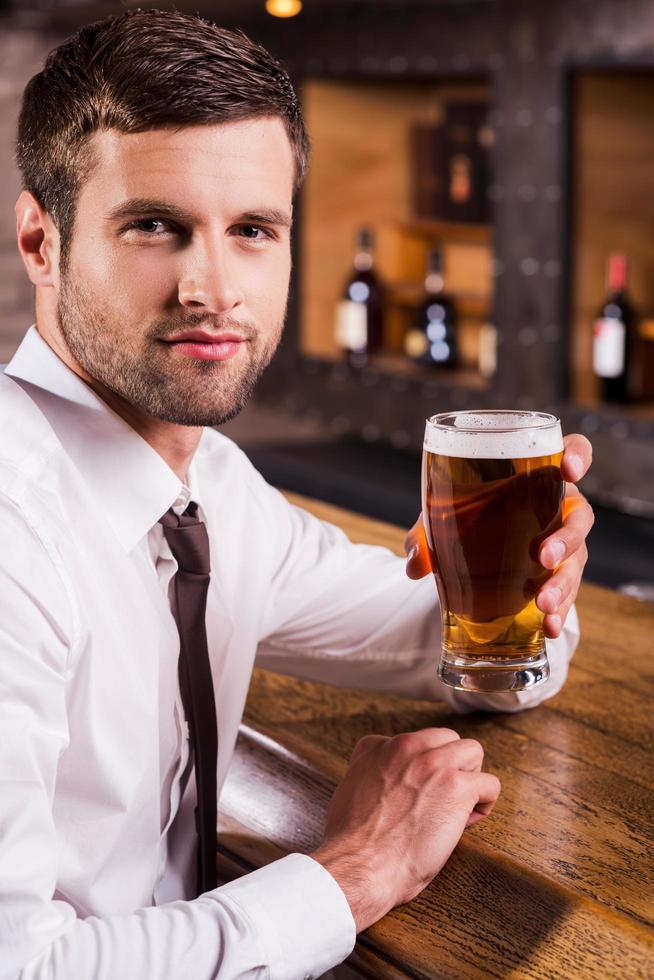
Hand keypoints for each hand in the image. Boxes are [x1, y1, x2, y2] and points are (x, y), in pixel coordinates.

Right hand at [312, 728, 500, 931]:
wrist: (359, 863)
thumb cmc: (353, 840)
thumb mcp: (350, 787)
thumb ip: (371, 771)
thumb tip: (389, 780)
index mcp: (379, 746)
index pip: (415, 742)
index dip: (421, 770)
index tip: (419, 794)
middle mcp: (408, 747)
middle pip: (447, 739)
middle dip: (451, 766)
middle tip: (444, 798)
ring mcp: (434, 763)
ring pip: (472, 752)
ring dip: (470, 778)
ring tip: (459, 807)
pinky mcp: (457, 786)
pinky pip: (490, 784)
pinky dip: (484, 804)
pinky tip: (467, 822)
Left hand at [405, 433, 593, 638]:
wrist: (469, 554)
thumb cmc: (463, 519)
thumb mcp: (440, 521)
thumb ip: (425, 535)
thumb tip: (415, 564)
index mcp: (537, 478)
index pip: (572, 452)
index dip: (578, 456)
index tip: (568, 470)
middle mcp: (558, 508)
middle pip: (580, 517)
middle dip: (567, 537)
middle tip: (544, 557)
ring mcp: (563, 543)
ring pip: (577, 559)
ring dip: (564, 582)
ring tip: (543, 603)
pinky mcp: (559, 575)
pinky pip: (569, 592)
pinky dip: (561, 611)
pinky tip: (549, 627)